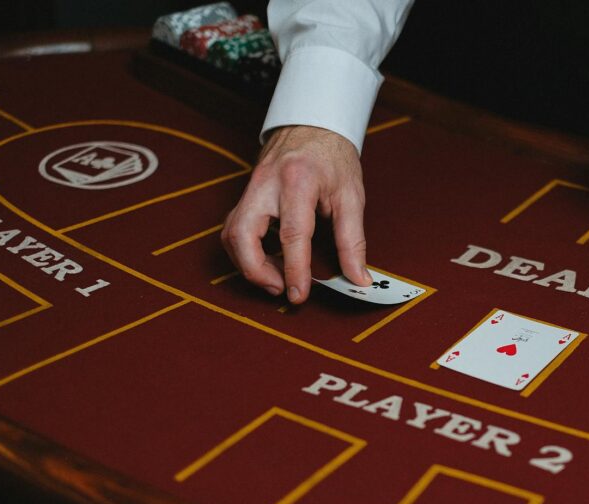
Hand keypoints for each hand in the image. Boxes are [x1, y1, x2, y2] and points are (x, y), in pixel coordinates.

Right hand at [222, 125, 371, 303]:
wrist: (312, 123)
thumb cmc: (333, 156)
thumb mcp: (351, 196)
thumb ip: (353, 241)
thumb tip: (358, 278)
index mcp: (298, 181)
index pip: (292, 234)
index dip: (294, 269)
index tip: (299, 295)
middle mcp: (266, 184)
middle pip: (242, 234)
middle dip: (256, 271)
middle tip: (281, 288)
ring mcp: (250, 188)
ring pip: (231, 234)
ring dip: (249, 264)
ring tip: (277, 278)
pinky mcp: (244, 194)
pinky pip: (234, 228)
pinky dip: (246, 251)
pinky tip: (269, 260)